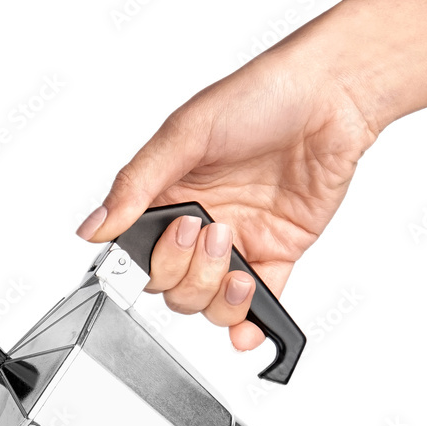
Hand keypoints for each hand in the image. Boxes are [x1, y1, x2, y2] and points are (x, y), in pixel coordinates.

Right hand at [76, 48, 377, 349]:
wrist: (332, 97)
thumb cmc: (261, 96)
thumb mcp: (185, 133)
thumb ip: (136, 185)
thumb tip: (95, 228)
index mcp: (169, 199)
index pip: (142, 259)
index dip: (152, 264)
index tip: (171, 239)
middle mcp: (199, 227)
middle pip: (174, 290)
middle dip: (190, 271)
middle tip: (212, 229)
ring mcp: (238, 247)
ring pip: (209, 304)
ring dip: (218, 294)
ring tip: (235, 253)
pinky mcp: (275, 258)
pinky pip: (257, 309)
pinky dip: (250, 327)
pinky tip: (247, 328)